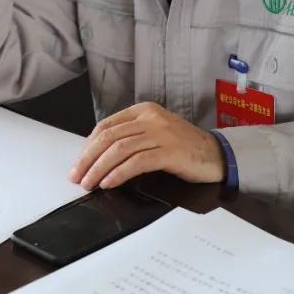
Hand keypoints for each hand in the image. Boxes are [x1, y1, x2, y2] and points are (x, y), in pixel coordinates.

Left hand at [68, 102, 226, 190]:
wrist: (217, 155)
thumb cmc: (184, 148)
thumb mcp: (154, 134)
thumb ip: (131, 138)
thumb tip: (98, 156)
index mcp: (143, 110)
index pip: (106, 125)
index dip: (88, 145)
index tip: (79, 163)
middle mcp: (150, 118)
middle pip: (109, 137)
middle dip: (88, 158)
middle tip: (76, 176)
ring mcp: (161, 133)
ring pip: (119, 149)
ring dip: (99, 168)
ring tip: (88, 183)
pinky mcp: (169, 151)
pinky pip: (137, 162)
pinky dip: (119, 173)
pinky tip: (108, 183)